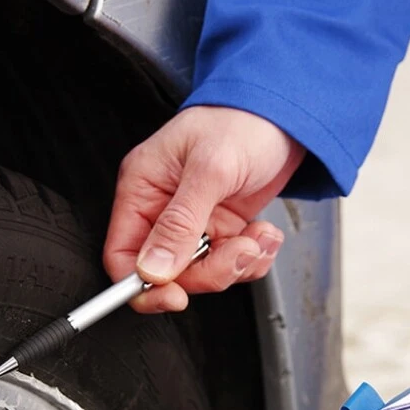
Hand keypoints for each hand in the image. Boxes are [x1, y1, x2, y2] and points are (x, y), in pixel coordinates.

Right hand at [104, 106, 305, 312]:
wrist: (286, 113)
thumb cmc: (242, 121)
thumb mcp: (211, 169)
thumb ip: (180, 222)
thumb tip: (153, 269)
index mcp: (143, 188)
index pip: (122, 255)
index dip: (144, 285)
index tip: (175, 296)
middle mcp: (163, 208)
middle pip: (167, 273)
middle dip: (209, 271)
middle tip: (236, 250)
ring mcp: (194, 220)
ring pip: (203, 273)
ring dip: (237, 263)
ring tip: (257, 236)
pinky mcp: (222, 226)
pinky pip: (231, 264)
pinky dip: (253, 257)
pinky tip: (263, 232)